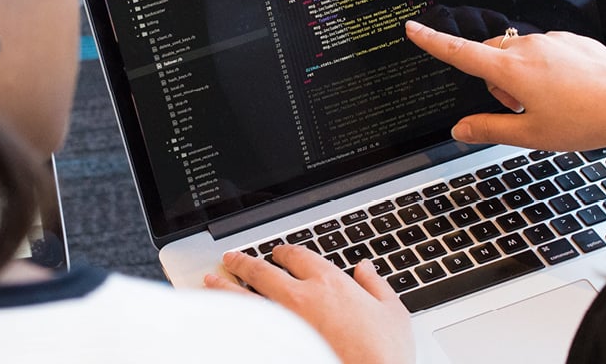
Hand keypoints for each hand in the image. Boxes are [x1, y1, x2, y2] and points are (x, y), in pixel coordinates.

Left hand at [205, 246, 412, 363]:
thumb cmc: (382, 354)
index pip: (299, 256)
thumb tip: (366, 269)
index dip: (285, 252)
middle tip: (232, 259)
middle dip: (244, 262)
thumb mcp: (393, 314)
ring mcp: (283, 321)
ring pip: (245, 295)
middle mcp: (301, 297)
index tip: (277, 253)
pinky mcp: (275, 344)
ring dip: (225, 285)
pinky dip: (230, 316)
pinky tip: (221, 315)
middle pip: (263, 270)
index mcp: (330, 283)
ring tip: (212, 279)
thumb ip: (377, 286)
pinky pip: (245, 324)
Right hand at [404, 20, 605, 173]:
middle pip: (491, 57)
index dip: (432, 42)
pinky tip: (570, 92)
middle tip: (521, 110)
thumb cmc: (586, 120)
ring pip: (518, 55)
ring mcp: (552, 40)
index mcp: (511, 70)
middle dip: (495, 81)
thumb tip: (460, 129)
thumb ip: (488, 129)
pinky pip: (544, 51)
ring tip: (552, 104)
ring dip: (521, 77)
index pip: (460, 53)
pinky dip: (545, 69)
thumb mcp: (530, 135)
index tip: (413, 28)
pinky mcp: (571, 40)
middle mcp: (528, 47)